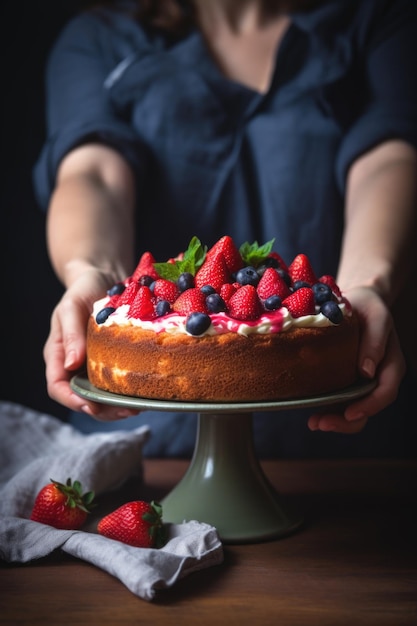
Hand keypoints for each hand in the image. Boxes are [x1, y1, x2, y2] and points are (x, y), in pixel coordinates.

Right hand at [44, 269, 138, 420]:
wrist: (104, 278)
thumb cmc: (82, 290)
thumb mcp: (72, 306)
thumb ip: (71, 334)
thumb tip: (71, 364)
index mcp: (59, 355)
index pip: (57, 387)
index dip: (72, 400)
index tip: (91, 405)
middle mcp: (75, 365)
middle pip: (82, 398)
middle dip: (102, 410)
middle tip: (126, 410)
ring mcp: (94, 366)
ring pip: (102, 397)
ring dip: (118, 406)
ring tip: (139, 406)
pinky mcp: (113, 362)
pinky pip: (118, 383)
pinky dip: (130, 391)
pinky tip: (146, 392)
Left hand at [307, 287, 405, 433]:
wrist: (355, 300)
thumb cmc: (368, 307)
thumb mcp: (376, 317)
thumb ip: (375, 341)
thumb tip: (366, 371)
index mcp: (390, 365)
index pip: (385, 392)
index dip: (369, 406)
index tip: (350, 413)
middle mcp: (377, 378)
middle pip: (368, 408)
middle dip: (347, 422)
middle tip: (321, 423)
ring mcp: (360, 382)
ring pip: (352, 410)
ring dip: (334, 421)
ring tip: (313, 423)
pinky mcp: (343, 380)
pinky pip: (338, 400)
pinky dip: (326, 410)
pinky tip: (310, 413)